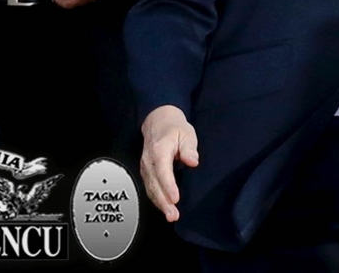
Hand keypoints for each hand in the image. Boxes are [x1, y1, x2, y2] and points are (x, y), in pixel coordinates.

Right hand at [140, 105, 198, 222]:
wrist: (159, 122)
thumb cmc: (174, 128)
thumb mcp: (186, 133)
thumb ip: (189, 148)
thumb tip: (192, 161)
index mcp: (159, 149)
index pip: (162, 170)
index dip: (168, 186)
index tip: (175, 198)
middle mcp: (149, 160)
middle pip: (154, 184)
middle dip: (163, 201)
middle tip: (173, 215)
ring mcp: (146, 167)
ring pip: (150, 188)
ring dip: (160, 204)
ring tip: (171, 216)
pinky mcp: (146, 172)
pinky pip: (150, 188)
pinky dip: (156, 199)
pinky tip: (164, 208)